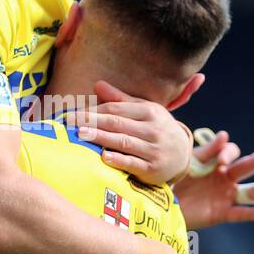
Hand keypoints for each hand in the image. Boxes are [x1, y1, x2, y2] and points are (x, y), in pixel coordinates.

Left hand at [71, 81, 192, 183]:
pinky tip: (104, 157)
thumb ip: (120, 99)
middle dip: (92, 122)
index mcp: (150, 111)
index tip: (74, 113)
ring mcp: (154, 149)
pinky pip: (134, 164)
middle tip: (71, 122)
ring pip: (124, 142)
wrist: (183, 155)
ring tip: (81, 135)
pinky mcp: (153, 169)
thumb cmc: (156, 129)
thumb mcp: (144, 110)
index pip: (116, 109)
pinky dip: (119, 160)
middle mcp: (153, 129)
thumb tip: (97, 85)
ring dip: (101, 138)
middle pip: (118, 124)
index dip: (94, 110)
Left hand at [175, 132, 253, 230]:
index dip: (229, 154)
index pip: (231, 152)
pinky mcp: (221, 213)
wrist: (156, 202)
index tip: (221, 161)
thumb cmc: (172, 178)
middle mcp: (224, 177)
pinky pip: (240, 214)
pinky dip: (252, 214)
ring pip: (250, 192)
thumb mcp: (187, 162)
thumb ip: (206, 152)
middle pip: (245, 168)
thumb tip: (225, 134)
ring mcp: (225, 195)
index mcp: (215, 161)